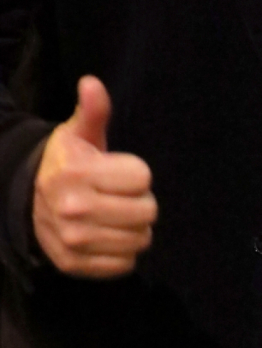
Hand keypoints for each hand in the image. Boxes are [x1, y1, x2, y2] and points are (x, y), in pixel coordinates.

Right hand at [33, 76, 157, 278]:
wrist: (30, 201)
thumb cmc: (67, 162)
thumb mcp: (78, 133)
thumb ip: (92, 110)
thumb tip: (91, 83)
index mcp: (78, 173)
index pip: (143, 178)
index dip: (137, 174)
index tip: (118, 172)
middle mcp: (73, 209)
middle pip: (147, 211)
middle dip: (141, 201)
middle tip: (120, 196)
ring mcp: (73, 241)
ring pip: (140, 239)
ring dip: (135, 228)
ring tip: (116, 216)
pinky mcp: (74, 264)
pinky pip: (125, 264)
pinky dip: (123, 253)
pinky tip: (108, 236)